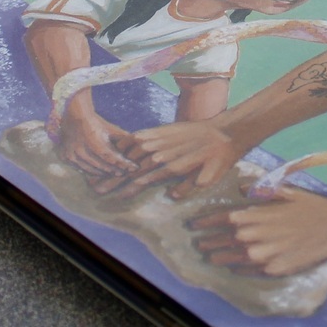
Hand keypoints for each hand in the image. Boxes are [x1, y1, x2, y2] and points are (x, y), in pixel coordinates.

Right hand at [55, 111, 137, 185]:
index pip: (112, 158)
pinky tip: (98, 172)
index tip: (135, 167)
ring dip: (103, 173)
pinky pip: (80, 169)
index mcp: (94, 141)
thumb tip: (141, 144)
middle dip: (115, 170)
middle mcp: (81, 149)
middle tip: (125, 173)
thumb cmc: (96, 122)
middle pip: (102, 166)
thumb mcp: (111, 128)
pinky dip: (90, 171)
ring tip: (114, 174)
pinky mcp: (65, 157)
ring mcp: (71, 154)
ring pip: (90, 170)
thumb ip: (124, 138)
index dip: (124, 164)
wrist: (74, 115)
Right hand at [111, 119, 251, 198]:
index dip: (128, 188)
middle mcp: (164, 152)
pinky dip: (129, 140)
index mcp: (173, 166)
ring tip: (103, 169)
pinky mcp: (165, 129)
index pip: (144, 179)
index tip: (116, 196)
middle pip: (133, 166)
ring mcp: (163, 139)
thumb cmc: (220, 159)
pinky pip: (143, 135)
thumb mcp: (208, 178)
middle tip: (99, 187)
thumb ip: (187, 186)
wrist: (227, 131)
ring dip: (118, 161)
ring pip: (134, 151)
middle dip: (115, 177)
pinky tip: (118, 145)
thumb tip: (169, 195)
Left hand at [189, 190, 326, 276]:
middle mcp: (257, 237)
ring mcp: (266, 256)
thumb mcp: (286, 191)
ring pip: (234, 258)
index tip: (193, 224)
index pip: (222, 219)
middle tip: (197, 243)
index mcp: (256, 215)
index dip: (205, 221)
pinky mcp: (277, 270)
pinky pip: (252, 270)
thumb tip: (242, 187)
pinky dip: (239, 268)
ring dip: (219, 257)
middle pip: (224, 240)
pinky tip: (232, 267)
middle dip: (209, 241)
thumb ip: (261, 191)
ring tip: (209, 257)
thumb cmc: (312, 206)